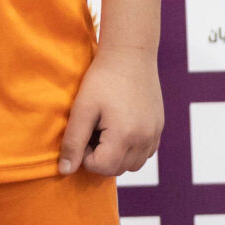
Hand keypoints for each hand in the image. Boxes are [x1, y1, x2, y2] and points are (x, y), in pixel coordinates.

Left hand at [58, 45, 162, 177]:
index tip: (82, 134)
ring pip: (134, 164)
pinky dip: (132, 149)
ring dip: (117, 156)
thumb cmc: (102, 78)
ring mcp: (155, 134)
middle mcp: (144, 139)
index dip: (85, 157)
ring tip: (105, 130)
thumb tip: (65, 171)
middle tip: (92, 130)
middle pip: (118, 169)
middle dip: (101, 157)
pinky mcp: (159, 127)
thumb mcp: (82, 108)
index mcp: (125, 136)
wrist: (130, 54)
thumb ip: (73, 142)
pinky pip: (145, 152)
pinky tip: (120, 128)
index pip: (102, 168)